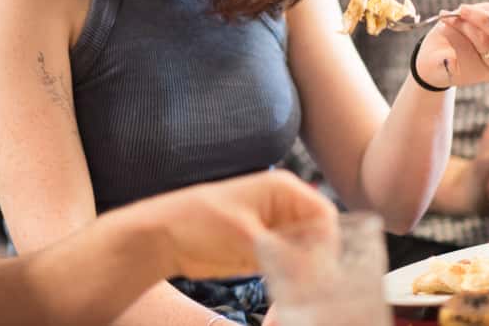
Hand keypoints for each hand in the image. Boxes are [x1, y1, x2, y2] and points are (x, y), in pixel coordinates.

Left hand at [144, 170, 336, 280]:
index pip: (325, 217)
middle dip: (317, 265)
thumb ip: (286, 254)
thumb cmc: (197, 222)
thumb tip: (318, 274)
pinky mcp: (266, 252)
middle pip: (320, 239)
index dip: (325, 246)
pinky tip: (284, 298)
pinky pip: (292, 270)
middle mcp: (285, 208)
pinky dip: (291, 284)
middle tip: (307, 290)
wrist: (162, 238)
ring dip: (305, 277)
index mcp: (284, 190)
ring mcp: (276, 231)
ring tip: (293, 295)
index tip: (319, 274)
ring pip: (308, 257)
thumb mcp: (246, 238)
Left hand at [416, 2, 488, 87]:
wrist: (431, 54)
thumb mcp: (481, 13)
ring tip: (450, 19)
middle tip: (463, 9)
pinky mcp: (478, 74)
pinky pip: (469, 48)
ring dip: (466, 24)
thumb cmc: (459, 32)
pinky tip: (446, 27)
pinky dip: (456, 32)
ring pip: (488, 40)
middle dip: (484, 17)